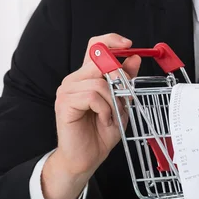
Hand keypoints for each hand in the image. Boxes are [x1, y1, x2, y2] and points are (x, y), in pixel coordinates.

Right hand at [42, 34, 140, 198]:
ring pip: (99, 82)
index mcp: (87, 76)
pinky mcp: (64, 102)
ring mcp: (67, 90)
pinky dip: (104, 109)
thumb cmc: (101, 132)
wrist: (86, 157)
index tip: (127, 45)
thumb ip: (126, 82)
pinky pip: (92, 96)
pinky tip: (103, 120)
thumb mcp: (121, 104)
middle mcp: (75, 79)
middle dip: (119, 78)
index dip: (111, 41)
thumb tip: (134, 59)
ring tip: (111, 116)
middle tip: (125, 97)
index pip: (95, 46)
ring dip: (112, 102)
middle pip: (99, 61)